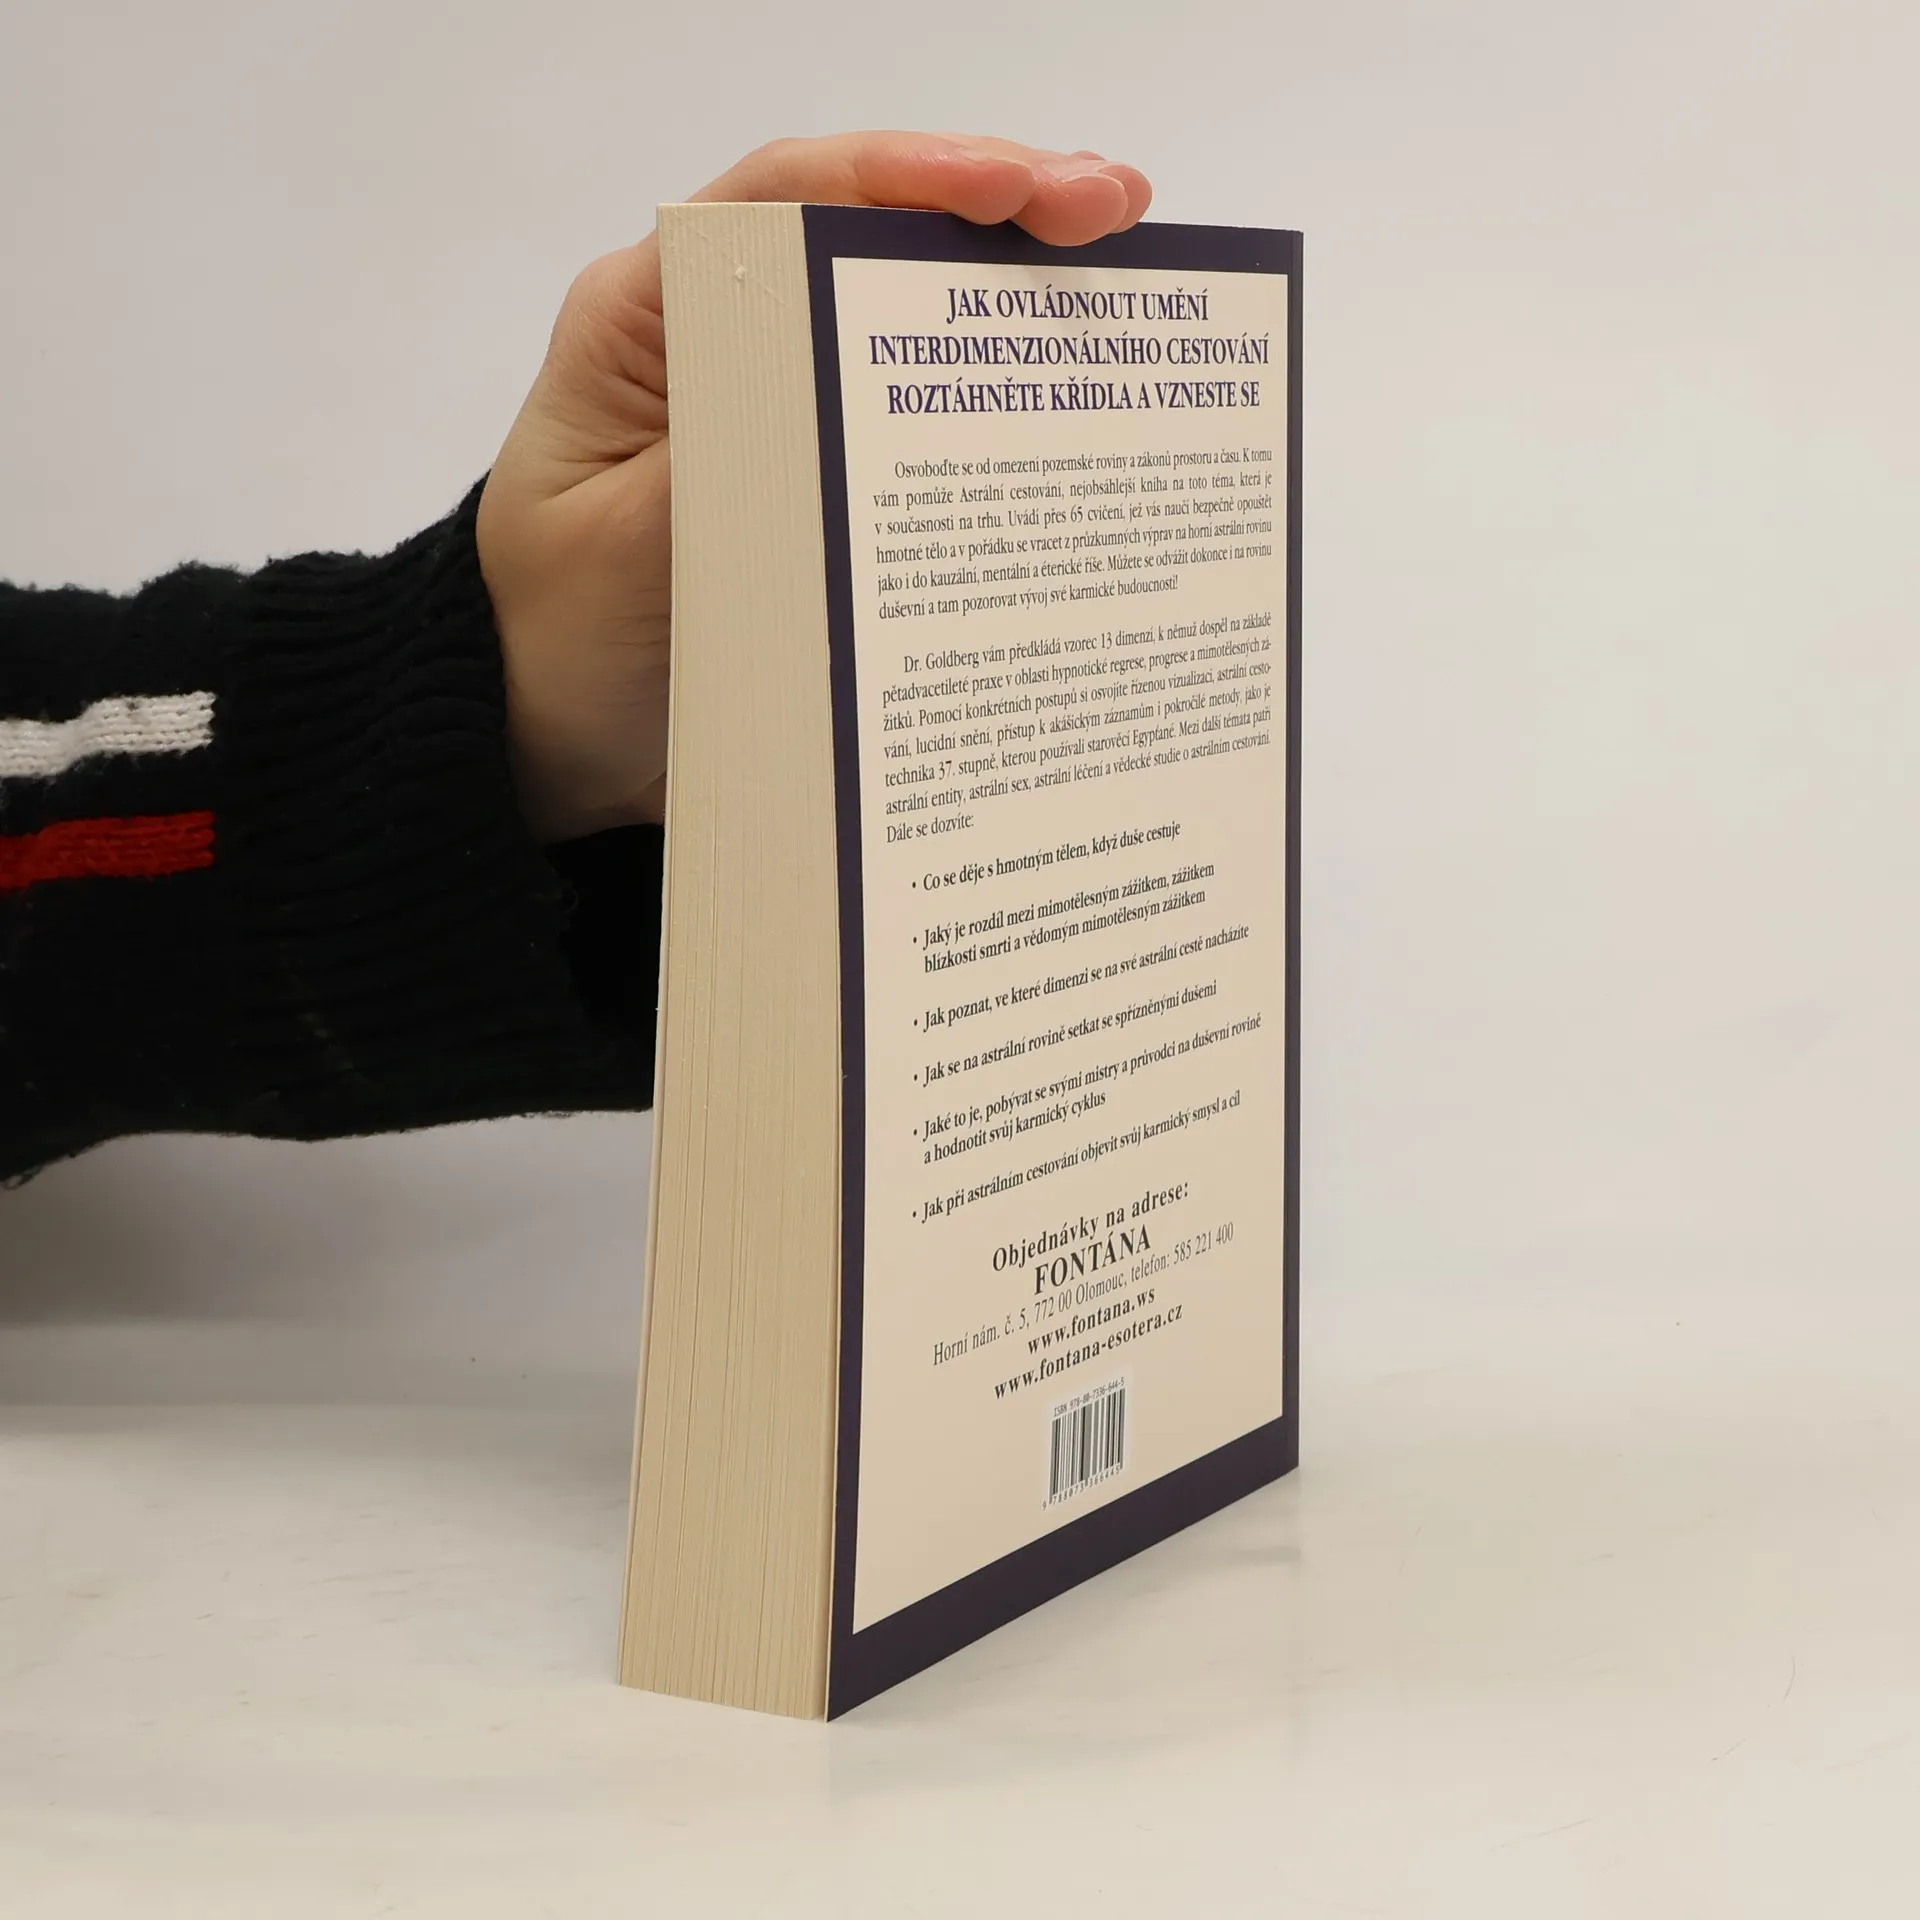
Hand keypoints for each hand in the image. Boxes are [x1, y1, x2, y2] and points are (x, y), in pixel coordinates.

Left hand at [476, 132, 1151, 841]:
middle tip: (1118, 213)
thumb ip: (717, 470)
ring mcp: (776, 405)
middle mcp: (720, 341)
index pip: (782, 198)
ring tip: (1128, 277)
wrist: (555, 739)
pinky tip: (1073, 399)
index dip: (909, 174)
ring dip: (1011, 292)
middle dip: (998, 209)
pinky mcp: (817, 477)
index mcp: (645, 324)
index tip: (1024, 189)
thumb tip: (829, 407)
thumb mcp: (619, 555)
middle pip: (864, 233)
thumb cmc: (556, 642)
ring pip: (903, 319)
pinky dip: (991, 401)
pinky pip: (911, 421)